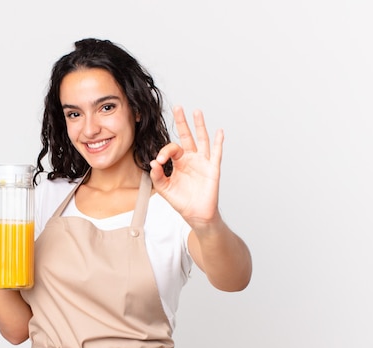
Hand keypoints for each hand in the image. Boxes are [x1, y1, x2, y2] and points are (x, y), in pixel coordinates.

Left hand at [149, 107, 222, 226]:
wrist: (196, 214)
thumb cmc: (182, 201)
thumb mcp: (164, 188)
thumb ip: (157, 176)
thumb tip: (153, 163)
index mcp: (179, 162)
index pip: (172, 148)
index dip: (165, 152)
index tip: (160, 161)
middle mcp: (192, 159)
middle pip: (187, 136)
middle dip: (182, 122)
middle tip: (178, 107)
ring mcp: (203, 162)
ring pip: (202, 140)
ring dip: (199, 126)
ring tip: (196, 111)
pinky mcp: (213, 169)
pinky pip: (216, 153)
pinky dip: (218, 142)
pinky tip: (219, 131)